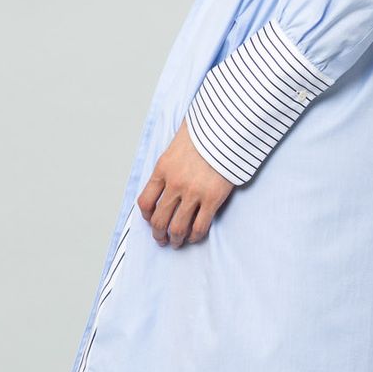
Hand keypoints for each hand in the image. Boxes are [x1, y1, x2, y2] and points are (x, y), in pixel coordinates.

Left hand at [137, 119, 235, 247]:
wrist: (227, 127)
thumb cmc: (205, 132)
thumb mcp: (177, 144)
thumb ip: (170, 163)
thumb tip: (169, 175)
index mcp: (162, 169)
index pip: (145, 202)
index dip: (146, 216)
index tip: (150, 220)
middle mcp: (174, 184)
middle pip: (159, 219)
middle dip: (158, 234)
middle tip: (161, 239)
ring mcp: (193, 193)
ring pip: (177, 227)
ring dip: (175, 239)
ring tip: (176, 243)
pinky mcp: (212, 198)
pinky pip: (200, 226)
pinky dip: (195, 236)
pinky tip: (194, 237)